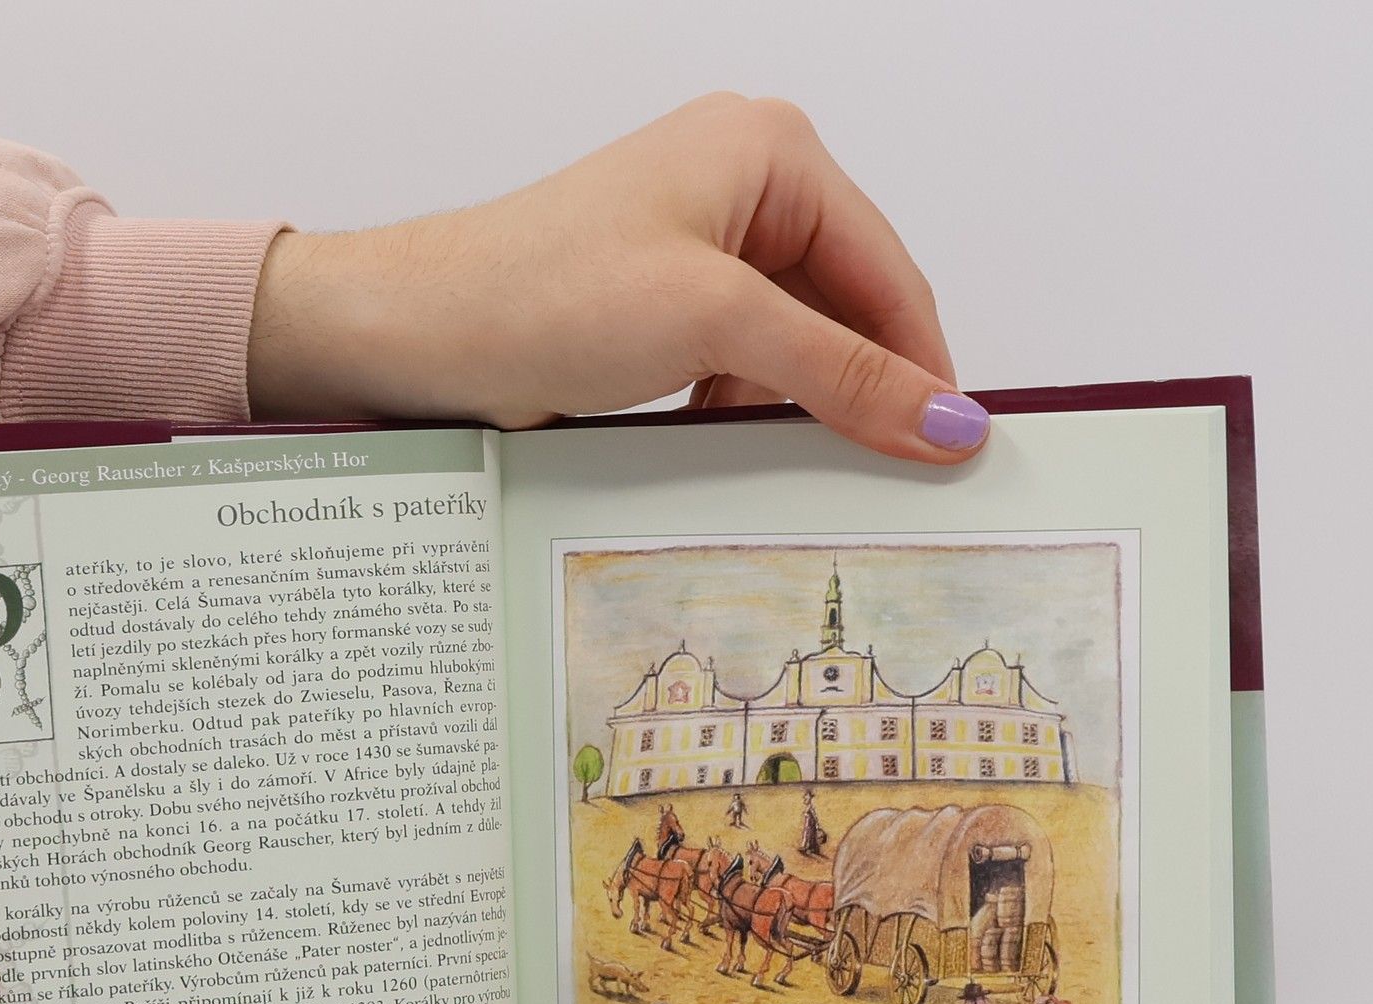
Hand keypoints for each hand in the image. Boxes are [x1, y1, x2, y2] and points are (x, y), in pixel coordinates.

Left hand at [248, 94, 985, 463]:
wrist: (418, 334)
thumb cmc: (539, 290)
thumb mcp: (714, 326)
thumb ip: (840, 371)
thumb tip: (945, 418)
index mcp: (771, 154)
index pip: (889, 272)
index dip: (925, 367)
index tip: (954, 453)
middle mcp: (744, 191)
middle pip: (848, 310)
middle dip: (857, 392)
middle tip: (883, 479)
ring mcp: (701, 250)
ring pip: (796, 347)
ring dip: (794, 410)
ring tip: (785, 465)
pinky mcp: (664, 307)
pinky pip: (743, 366)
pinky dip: (745, 412)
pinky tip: (723, 445)